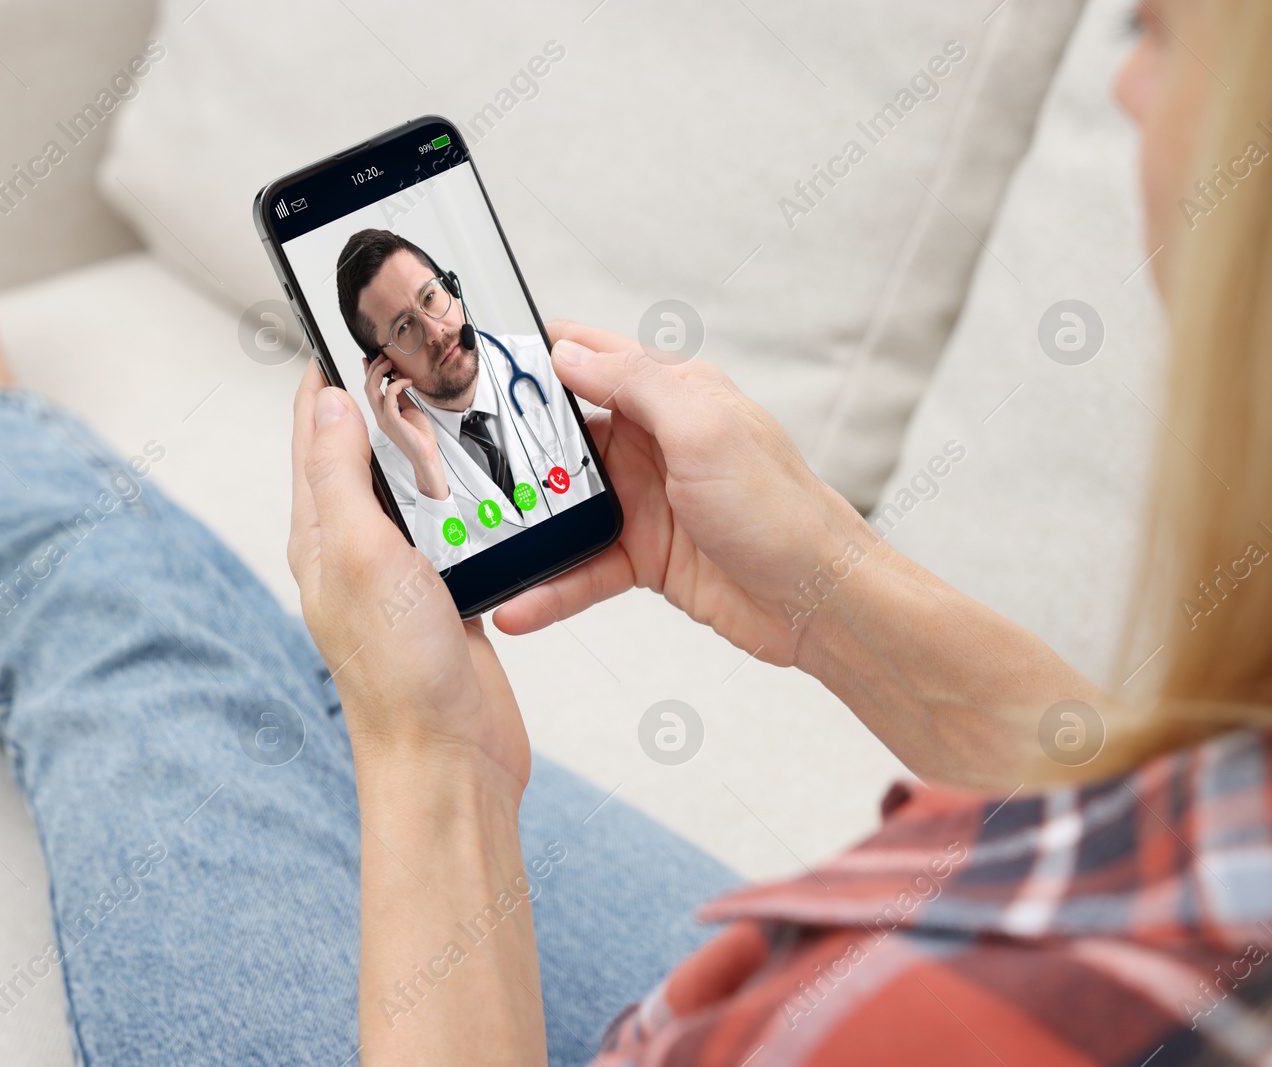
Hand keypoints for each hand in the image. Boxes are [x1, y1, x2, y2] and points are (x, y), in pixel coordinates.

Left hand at [290, 360, 528, 788]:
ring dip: (433, 443)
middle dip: (386, 396)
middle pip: (365, 451)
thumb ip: (340, 476)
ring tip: (460, 394)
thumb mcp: (361, 555)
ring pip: (414, 487)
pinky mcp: (447, 593)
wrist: (450, 761)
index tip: (354, 322)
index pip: (314, 431)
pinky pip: (456, 527)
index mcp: (321, 534)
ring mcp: (402, 573)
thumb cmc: (400, 673)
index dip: (329, 373)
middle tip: (418, 346)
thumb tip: (325, 400)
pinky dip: (471, 494)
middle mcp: (355, 548)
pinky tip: (498, 475)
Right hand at [361, 355, 448, 499]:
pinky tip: (407, 382)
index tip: (371, 358)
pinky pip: (388, 396)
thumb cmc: (420, 437)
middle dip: (374, 368)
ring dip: (380, 373)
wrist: (426, 455)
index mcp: (383, 413)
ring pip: (372, 390)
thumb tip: (397, 382)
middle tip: (384, 357)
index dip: (368, 373)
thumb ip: (402, 397)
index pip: (370, 390)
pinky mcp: (391, 420)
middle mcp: (380, 415)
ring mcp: (384, 418)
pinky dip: (397, 384)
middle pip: (368, 387)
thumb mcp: (411, 410)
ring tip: (391, 364)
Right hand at [492, 320, 867, 667]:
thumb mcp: (703, 429)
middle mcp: (653, 443)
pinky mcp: (642, 557)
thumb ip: (634, 384)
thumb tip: (567, 352)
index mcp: (672, 395)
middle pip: (561, 435)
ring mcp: (643, 501)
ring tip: (474, 541)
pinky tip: (518, 605)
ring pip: (563, 506)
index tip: (476, 362)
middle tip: (451, 460)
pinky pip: (581, 568)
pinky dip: (550, 588)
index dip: (535, 355)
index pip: (590, 357)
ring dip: (523, 526)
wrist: (819, 603)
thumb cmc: (780, 510)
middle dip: (510, 448)